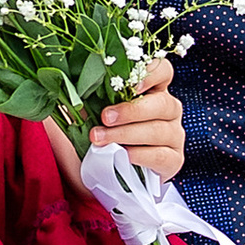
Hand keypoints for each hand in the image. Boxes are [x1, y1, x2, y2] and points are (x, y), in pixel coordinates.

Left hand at [94, 54, 184, 181]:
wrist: (109, 173)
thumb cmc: (104, 134)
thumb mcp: (95, 113)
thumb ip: (90, 97)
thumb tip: (70, 85)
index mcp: (153, 90)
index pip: (164, 71)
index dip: (152, 73)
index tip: (129, 84)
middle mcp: (169, 110)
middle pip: (163, 103)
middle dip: (131, 110)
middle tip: (105, 117)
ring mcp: (174, 135)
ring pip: (159, 130)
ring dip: (126, 134)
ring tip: (100, 139)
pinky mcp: (173, 160)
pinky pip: (161, 155)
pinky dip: (140, 155)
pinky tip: (122, 155)